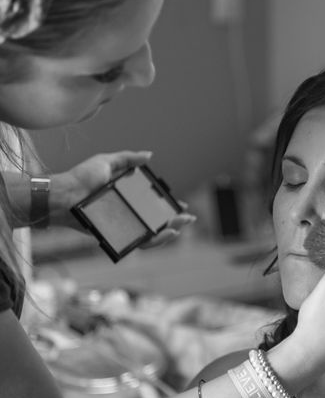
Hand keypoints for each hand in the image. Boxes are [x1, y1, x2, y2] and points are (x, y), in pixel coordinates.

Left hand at [50, 151, 195, 244]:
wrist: (64, 195)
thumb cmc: (81, 177)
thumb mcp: (106, 162)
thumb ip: (127, 158)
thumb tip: (149, 155)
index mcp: (128, 197)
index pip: (153, 203)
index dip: (168, 205)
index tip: (181, 204)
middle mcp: (127, 212)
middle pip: (157, 220)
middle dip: (176, 220)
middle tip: (188, 218)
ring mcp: (123, 224)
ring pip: (151, 233)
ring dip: (168, 233)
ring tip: (178, 228)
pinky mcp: (117, 235)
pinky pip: (138, 242)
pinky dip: (153, 241)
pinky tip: (163, 234)